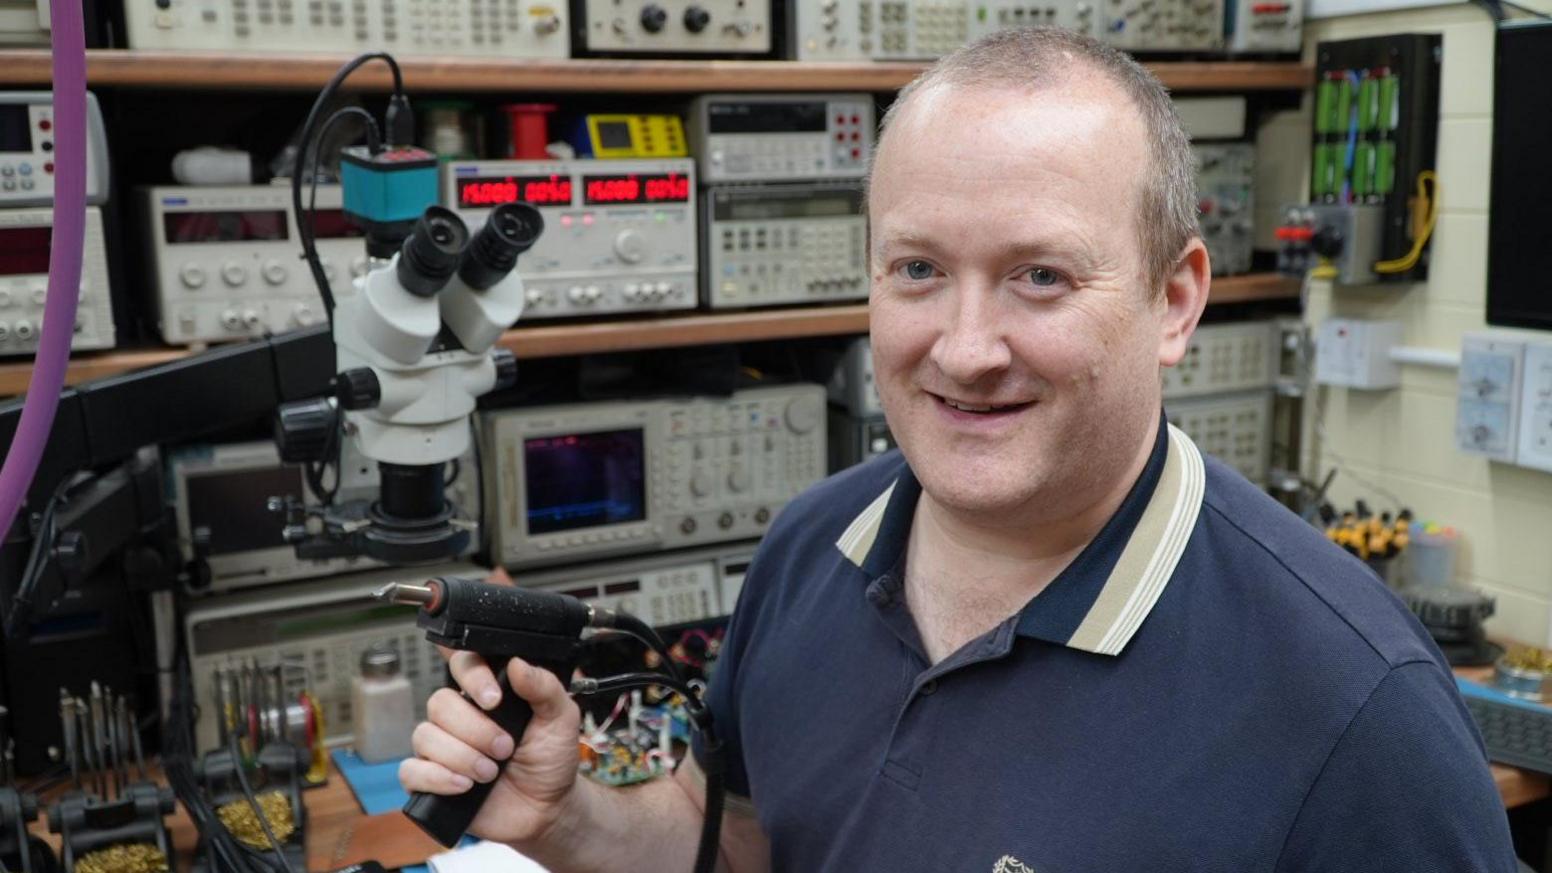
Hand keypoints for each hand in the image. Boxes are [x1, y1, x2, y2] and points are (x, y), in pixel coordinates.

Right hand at [398, 567, 584, 843]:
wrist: (546, 808)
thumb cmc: (551, 758)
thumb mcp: (561, 718)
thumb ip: (544, 687)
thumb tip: (518, 663)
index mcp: (487, 693)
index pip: (462, 663)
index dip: (470, 673)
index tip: (493, 698)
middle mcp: (459, 714)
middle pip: (440, 702)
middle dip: (476, 728)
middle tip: (506, 748)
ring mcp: (441, 746)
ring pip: (425, 735)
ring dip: (462, 756)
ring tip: (491, 772)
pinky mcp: (430, 779)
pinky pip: (412, 770)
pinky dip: (438, 778)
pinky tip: (465, 786)